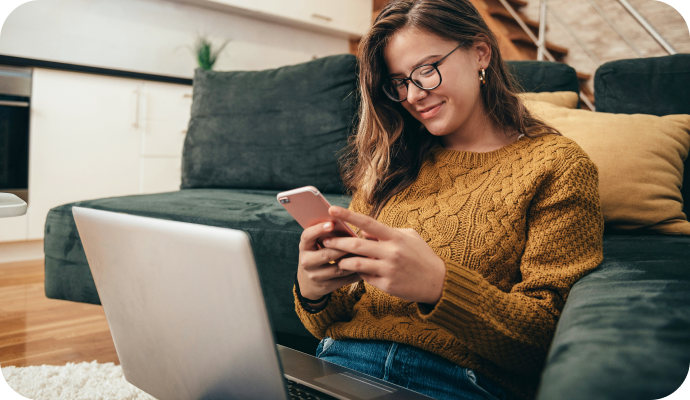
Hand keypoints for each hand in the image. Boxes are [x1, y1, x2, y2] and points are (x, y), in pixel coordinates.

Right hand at [297, 220, 360, 301]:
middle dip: (343, 247)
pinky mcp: (326, 286)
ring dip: (354, 261)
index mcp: (304, 247)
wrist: (307, 283)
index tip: (331, 223)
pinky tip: (367, 267)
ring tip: (368, 253)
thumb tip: (343, 220)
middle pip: (326, 254)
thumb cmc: (316, 255)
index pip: (307, 236)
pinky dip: (356, 273)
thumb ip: (325, 235)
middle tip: (358, 240)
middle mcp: (307, 262)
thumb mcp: (315, 245)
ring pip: (338, 268)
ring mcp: (316, 276)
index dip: (318, 229)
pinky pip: (344, 280)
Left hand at [322, 206, 445, 304]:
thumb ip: (386, 232)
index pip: (367, 222)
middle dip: (337, 241)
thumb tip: (365, 230)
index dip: (347, 215)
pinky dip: (358, 273)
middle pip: (356, 244)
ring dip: (342, 261)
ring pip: (355, 263)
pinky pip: (365, 277)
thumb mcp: (409, 237)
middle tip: (324, 239)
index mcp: (395, 237)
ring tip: (337, 259)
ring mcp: (388, 269)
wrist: (437, 282)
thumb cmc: (421, 256)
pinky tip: (356, 271)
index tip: (331, 209)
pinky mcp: (387, 285)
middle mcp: (391, 252)